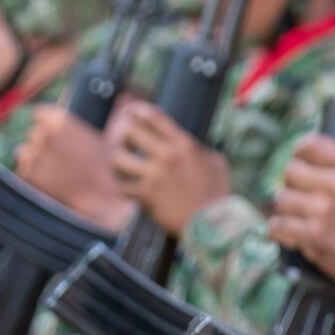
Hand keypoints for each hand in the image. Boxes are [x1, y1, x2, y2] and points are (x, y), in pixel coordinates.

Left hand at [16, 106, 134, 229]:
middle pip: (34, 134)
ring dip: (35, 158)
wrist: (98, 196)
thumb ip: (74, 129)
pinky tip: (50, 180)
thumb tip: (56, 123)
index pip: (40, 114)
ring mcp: (34, 154)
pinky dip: (33, 175)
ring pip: (24, 151)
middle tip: (60, 157)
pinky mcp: (28, 173)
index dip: (44, 123)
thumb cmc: (102, 168)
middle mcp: (45, 134)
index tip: (49, 133)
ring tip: (55, 170)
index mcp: (61, 121)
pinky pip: (23, 169)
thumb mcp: (96, 140)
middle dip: (43, 144)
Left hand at [114, 99, 230, 235]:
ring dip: (116, 161)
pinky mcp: (146, 195)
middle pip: (130, 133)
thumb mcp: (216, 163)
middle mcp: (167, 156)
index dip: (138, 111)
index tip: (131, 111)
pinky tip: (127, 188)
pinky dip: (123, 187)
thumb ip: (201, 151)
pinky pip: (123, 186)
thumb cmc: (217, 193)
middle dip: (122, 134)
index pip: (155, 118)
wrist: (212, 223)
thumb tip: (193, 146)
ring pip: (119, 159)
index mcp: (185, 145)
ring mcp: (155, 175)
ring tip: (119, 164)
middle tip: (121, 139)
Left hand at [268, 135, 334, 312]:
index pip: (311, 145)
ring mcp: (325, 211)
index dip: (302, 154)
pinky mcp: (314, 237)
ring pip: (281, 199)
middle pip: (291, 171)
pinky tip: (292, 235)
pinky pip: (277, 226)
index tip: (303, 164)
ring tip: (299, 219)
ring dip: (288, 210)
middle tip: (302, 198)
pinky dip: (281, 231)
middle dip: (294, 185)